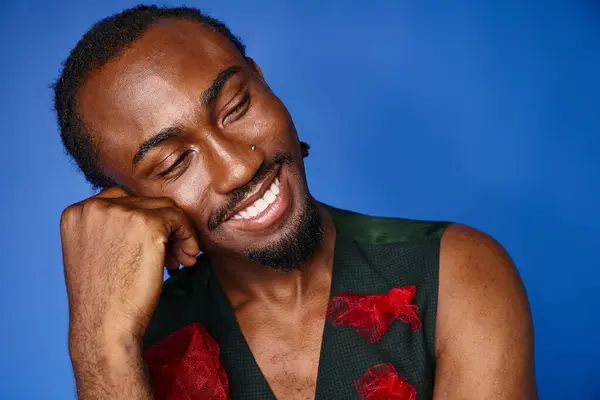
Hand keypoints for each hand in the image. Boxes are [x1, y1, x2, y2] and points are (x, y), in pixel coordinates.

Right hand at [60, 187, 199, 360]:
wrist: (104, 327)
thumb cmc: (103, 300)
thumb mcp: (94, 254)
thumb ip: (110, 230)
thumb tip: (153, 217)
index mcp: (77, 213)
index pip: (122, 201)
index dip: (142, 223)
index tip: (151, 248)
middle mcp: (95, 207)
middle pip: (145, 203)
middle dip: (162, 229)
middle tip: (172, 258)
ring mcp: (121, 213)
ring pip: (166, 208)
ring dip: (177, 233)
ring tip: (179, 261)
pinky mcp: (148, 224)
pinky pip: (179, 219)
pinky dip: (188, 238)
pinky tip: (186, 260)